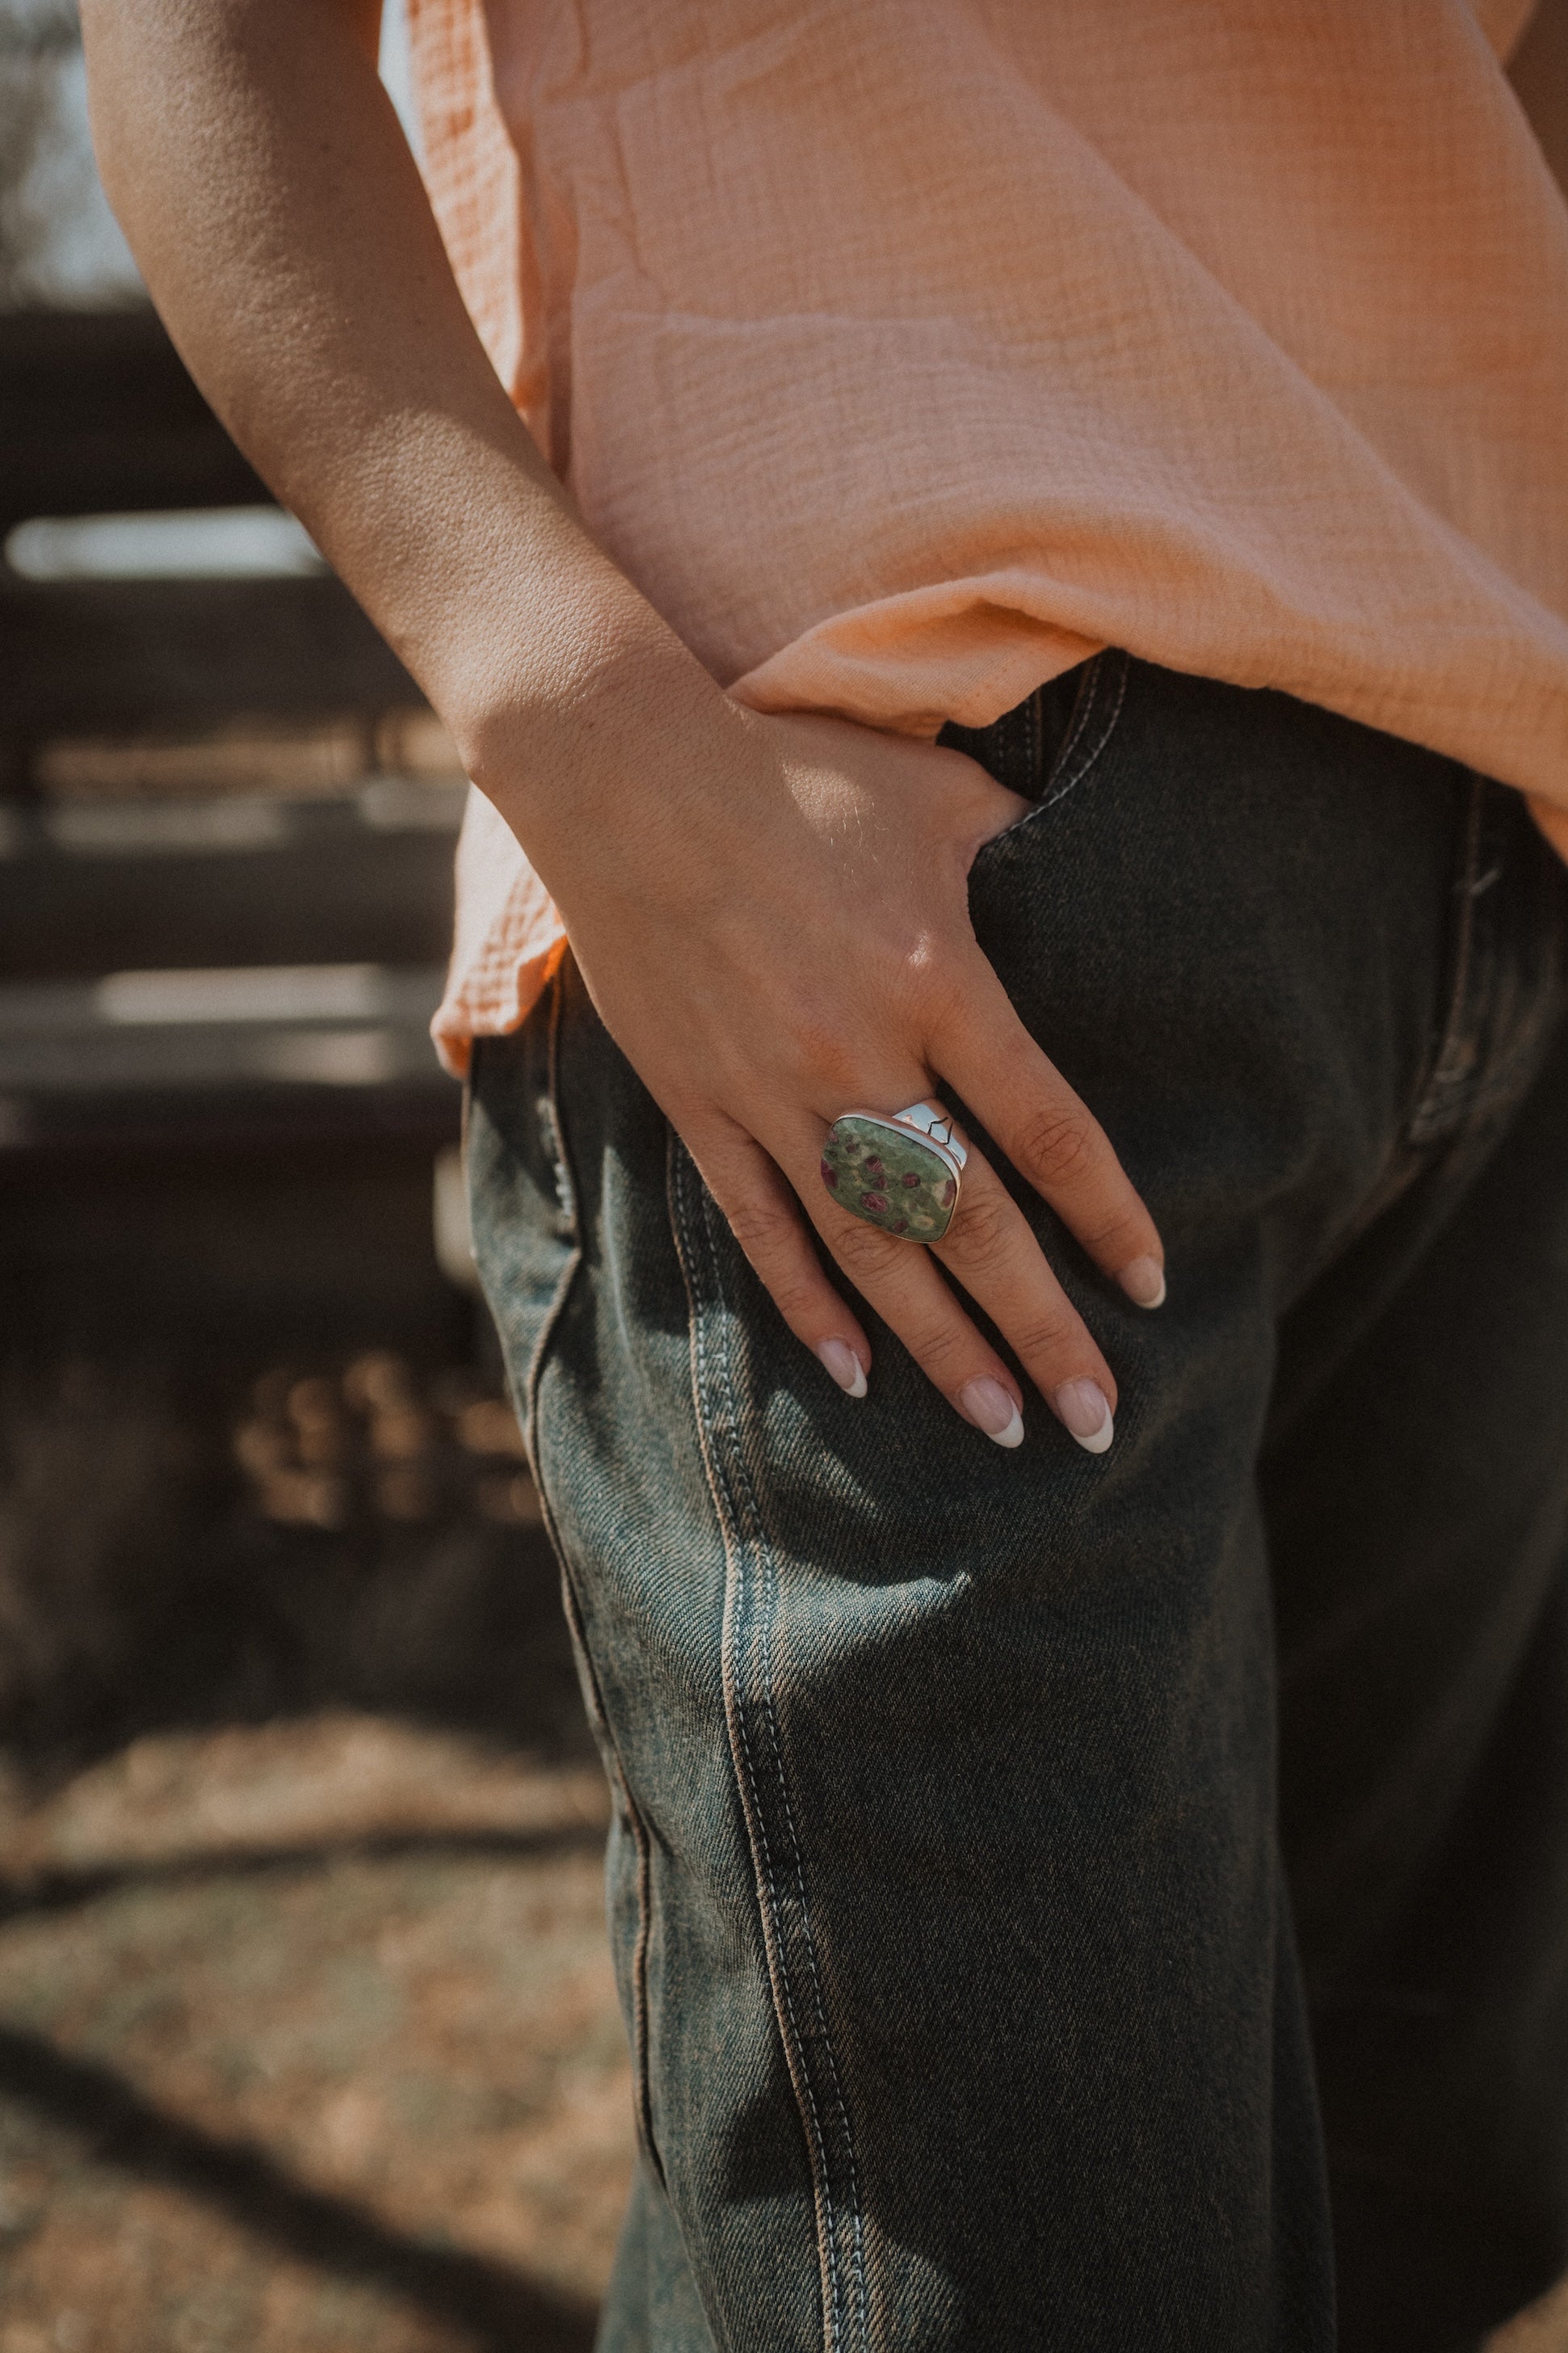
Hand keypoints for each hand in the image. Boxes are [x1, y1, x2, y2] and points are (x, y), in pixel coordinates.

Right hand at [503, 690, 1164, 1453]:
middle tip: (1094, 1421)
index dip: (1106, 1216)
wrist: (623, 773)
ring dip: (937, 1346)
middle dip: (1040, 1330)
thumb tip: (1064, 848)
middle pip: (970, 1223)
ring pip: (871, 1250)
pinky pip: (760, 1226)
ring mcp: (772, 1093)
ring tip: (997, 1425)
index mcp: (937, 983)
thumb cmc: (793, 770)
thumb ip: (1013, 840)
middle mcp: (861, 1057)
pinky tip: (850, 1372)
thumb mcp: (933, 792)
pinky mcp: (699, 1105)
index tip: (1149, 1288)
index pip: (1046, 1131)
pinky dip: (806, 1302)